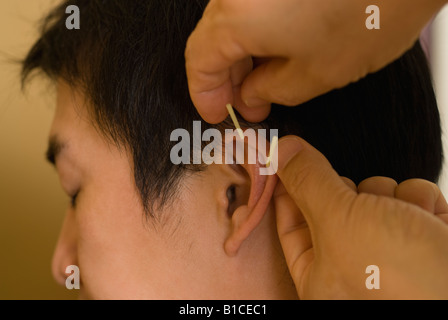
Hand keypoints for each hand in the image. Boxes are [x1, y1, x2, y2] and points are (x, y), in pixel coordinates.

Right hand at [185, 0, 445, 123]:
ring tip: (265, 81)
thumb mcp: (315, 73)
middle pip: (212, 39)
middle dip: (226, 77)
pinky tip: (276, 51)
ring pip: (231, 21)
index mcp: (237, 17)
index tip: (218, 115)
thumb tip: (251, 96)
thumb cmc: (370, 13)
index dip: (205, 94)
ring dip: (242, 55)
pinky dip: (257, 32)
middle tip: (248, 104)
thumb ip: (270, 91)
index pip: (199, 61)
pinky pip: (252, 5)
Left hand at [274, 136, 447, 298]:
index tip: (287, 156)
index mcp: (319, 277)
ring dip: (387, 198)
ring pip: (372, 195)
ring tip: (402, 219)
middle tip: (359, 204)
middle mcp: (351, 265)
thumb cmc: (396, 273)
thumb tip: (280, 149)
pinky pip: (407, 198)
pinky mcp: (422, 235)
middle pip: (333, 203)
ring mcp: (388, 250)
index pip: (289, 223)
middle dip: (348, 194)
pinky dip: (418, 202)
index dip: (287, 189)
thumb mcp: (340, 221)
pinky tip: (429, 220)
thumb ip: (308, 181)